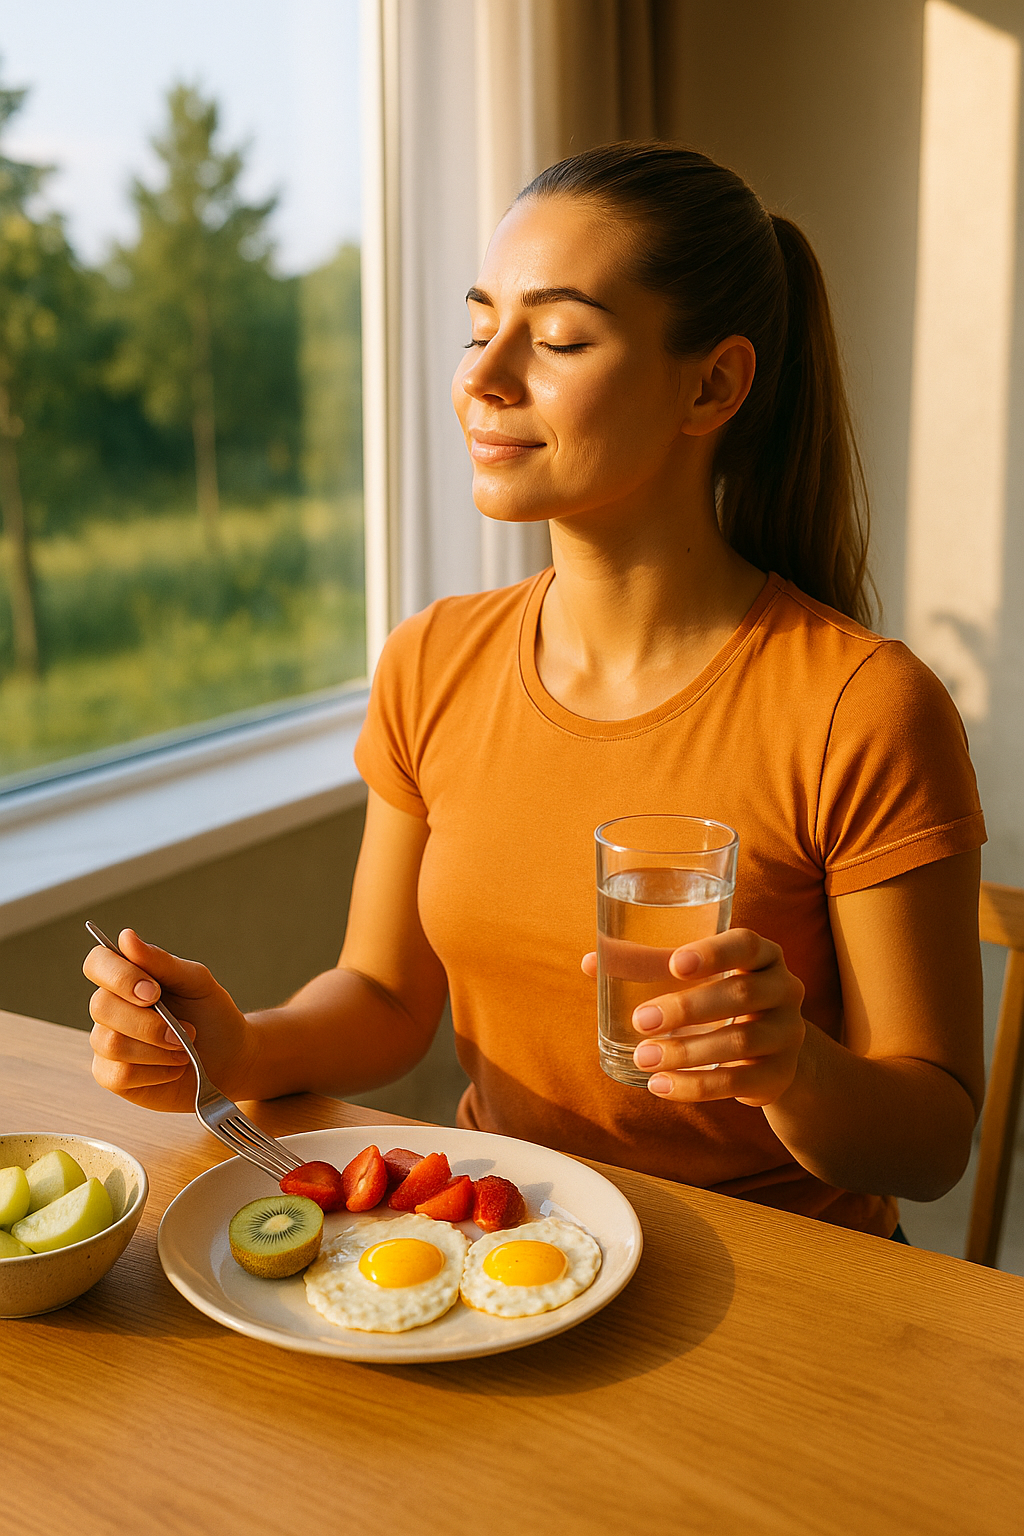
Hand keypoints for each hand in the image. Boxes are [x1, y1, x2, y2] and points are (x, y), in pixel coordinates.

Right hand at [84, 929, 255, 1111]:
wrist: (229, 1057)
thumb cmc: (209, 1014)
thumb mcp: (196, 982)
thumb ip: (162, 962)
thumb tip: (126, 938)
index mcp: (127, 978)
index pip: (97, 963)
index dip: (119, 976)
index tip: (154, 991)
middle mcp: (110, 1008)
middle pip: (100, 1006)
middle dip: (149, 1022)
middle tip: (187, 1030)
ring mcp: (107, 1043)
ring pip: (111, 1043)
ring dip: (157, 1048)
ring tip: (184, 1048)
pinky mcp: (112, 1076)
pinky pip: (120, 1074)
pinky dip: (157, 1071)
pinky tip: (174, 1068)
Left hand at [582, 928, 805, 1105]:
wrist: (773, 1052)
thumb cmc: (720, 1000)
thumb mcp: (696, 979)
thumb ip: (648, 965)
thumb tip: (591, 962)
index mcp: (762, 955)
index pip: (746, 944)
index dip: (713, 952)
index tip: (677, 964)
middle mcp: (784, 989)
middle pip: (741, 994)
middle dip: (687, 1008)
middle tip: (642, 1020)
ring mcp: (788, 1034)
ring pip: (740, 1042)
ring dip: (686, 1052)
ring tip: (643, 1058)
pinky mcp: (779, 1074)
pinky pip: (739, 1081)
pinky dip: (696, 1086)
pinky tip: (661, 1085)